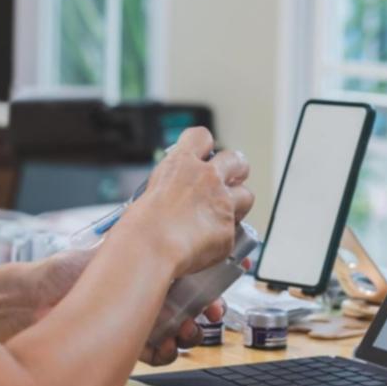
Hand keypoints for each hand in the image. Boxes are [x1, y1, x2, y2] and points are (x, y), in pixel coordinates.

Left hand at [30, 249, 225, 365]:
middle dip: (207, 311)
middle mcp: (145, 295)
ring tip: (189, 330)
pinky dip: (165, 352)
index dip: (209, 279)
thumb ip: (145, 243)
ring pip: (179, 331)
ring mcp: (138, 321)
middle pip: (190, 306)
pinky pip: (156, 353)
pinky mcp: (127, 344)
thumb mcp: (115, 245)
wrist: (38, 297)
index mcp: (147, 268)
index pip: (188, 275)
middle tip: (212, 312)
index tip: (227, 275)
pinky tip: (166, 346)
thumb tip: (177, 227)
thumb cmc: (71, 268)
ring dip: (190, 333)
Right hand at [122, 127, 253, 277]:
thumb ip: (170, 191)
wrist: (150, 248)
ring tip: (223, 216)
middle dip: (237, 170)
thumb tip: (175, 203)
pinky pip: (234, 232)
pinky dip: (224, 238)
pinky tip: (210, 245)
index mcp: (181, 163)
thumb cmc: (140, 226)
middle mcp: (207, 178)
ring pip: (246, 195)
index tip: (203, 154)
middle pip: (236, 160)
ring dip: (238, 204)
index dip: (204, 145)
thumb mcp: (148, 194)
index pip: (201, 137)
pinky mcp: (229, 230)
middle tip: (230, 181)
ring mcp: (222, 202)